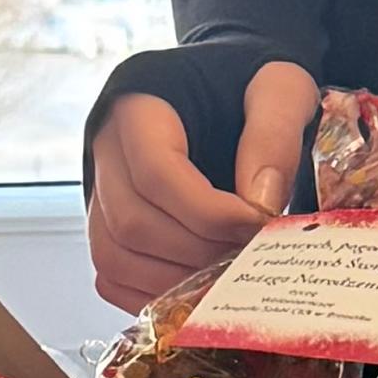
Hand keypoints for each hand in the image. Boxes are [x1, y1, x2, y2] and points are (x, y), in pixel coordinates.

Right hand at [85, 61, 321, 311]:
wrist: (228, 85)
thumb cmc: (249, 83)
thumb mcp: (279, 86)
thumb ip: (274, 134)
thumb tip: (260, 204)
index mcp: (138, 104)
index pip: (156, 171)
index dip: (207, 212)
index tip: (257, 225)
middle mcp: (105, 148)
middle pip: (131, 220)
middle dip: (196, 252)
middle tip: (249, 259)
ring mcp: (98, 188)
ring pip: (113, 254)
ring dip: (173, 280)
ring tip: (229, 278)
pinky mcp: (105, 222)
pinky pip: (110, 274)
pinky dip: (150, 294)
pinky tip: (199, 292)